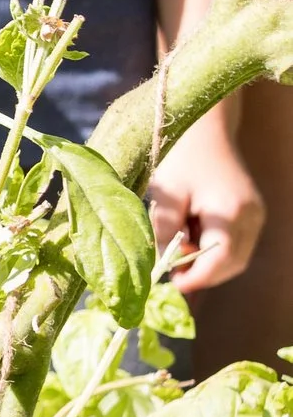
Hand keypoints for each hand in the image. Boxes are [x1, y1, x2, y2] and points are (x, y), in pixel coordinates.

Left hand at [149, 114, 264, 292]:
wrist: (206, 131)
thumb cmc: (181, 159)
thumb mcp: (166, 195)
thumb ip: (163, 232)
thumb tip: (159, 266)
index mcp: (231, 212)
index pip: (221, 260)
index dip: (198, 278)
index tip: (172, 285)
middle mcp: (252, 217)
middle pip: (233, 264)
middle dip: (203, 274)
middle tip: (171, 272)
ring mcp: (257, 216)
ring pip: (237, 257)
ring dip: (209, 262)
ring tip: (179, 247)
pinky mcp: (253, 214)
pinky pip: (237, 244)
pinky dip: (215, 249)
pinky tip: (192, 235)